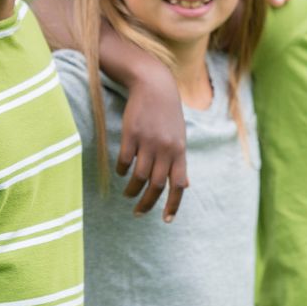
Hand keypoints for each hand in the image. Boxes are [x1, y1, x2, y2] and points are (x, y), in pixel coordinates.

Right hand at [117, 66, 187, 221]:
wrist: (154, 85)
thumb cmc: (168, 114)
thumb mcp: (180, 137)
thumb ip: (180, 162)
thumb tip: (185, 185)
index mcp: (180, 151)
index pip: (179, 185)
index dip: (173, 205)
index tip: (166, 220)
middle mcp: (166, 149)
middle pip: (157, 185)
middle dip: (148, 203)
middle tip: (138, 213)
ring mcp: (148, 142)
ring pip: (139, 176)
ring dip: (132, 190)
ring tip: (128, 194)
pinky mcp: (131, 135)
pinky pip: (124, 161)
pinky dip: (122, 171)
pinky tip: (121, 173)